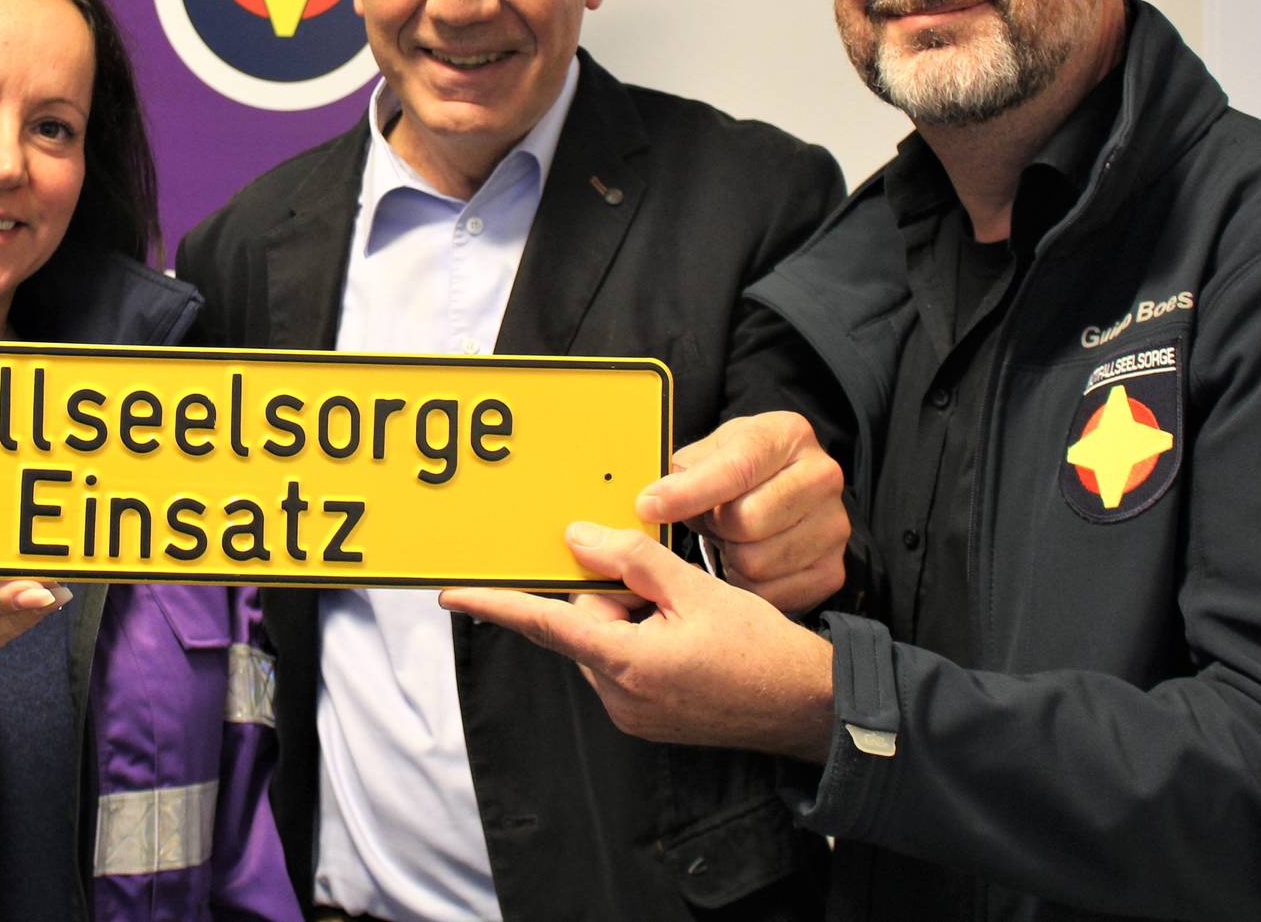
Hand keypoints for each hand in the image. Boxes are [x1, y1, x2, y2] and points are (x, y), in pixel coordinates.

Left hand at [443, 524, 833, 761]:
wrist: (809, 709)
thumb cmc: (761, 651)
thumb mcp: (696, 591)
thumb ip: (633, 561)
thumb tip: (578, 540)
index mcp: (625, 663)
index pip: (544, 625)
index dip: (495, 605)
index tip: (452, 593)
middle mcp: (618, 696)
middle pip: (583, 626)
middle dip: (613, 598)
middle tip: (668, 593)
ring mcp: (631, 713)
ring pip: (604, 643)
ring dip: (632, 620)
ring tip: (689, 622)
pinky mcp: (646, 720)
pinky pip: (623, 666)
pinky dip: (643, 643)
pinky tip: (688, 641)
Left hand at [636, 411, 846, 612]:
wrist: (783, 492)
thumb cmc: (738, 471)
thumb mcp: (709, 453)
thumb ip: (679, 473)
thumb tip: (649, 503)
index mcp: (788, 435)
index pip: (735, 469)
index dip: (686, 493)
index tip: (649, 507)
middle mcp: (822, 476)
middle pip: (747, 521)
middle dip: (715, 525)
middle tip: (712, 519)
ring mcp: (835, 526)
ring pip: (756, 561)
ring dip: (729, 556)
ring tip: (732, 538)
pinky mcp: (833, 569)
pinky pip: (770, 592)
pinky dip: (746, 583)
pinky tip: (747, 559)